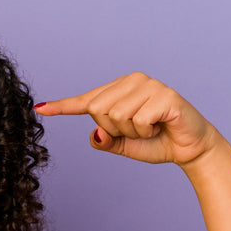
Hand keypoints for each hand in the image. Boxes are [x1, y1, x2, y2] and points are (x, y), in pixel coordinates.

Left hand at [34, 72, 226, 165]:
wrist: (190, 149)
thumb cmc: (157, 142)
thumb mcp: (123, 144)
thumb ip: (105, 139)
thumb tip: (94, 133)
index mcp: (120, 88)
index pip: (87, 99)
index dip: (63, 107)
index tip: (40, 109)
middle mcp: (133, 80)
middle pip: (97, 110)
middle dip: (115, 130)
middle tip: (138, 131)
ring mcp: (149, 85)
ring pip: (115, 116)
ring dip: (132, 133)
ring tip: (150, 129)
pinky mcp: (164, 95)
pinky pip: (137, 120)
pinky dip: (146, 132)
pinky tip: (160, 127)